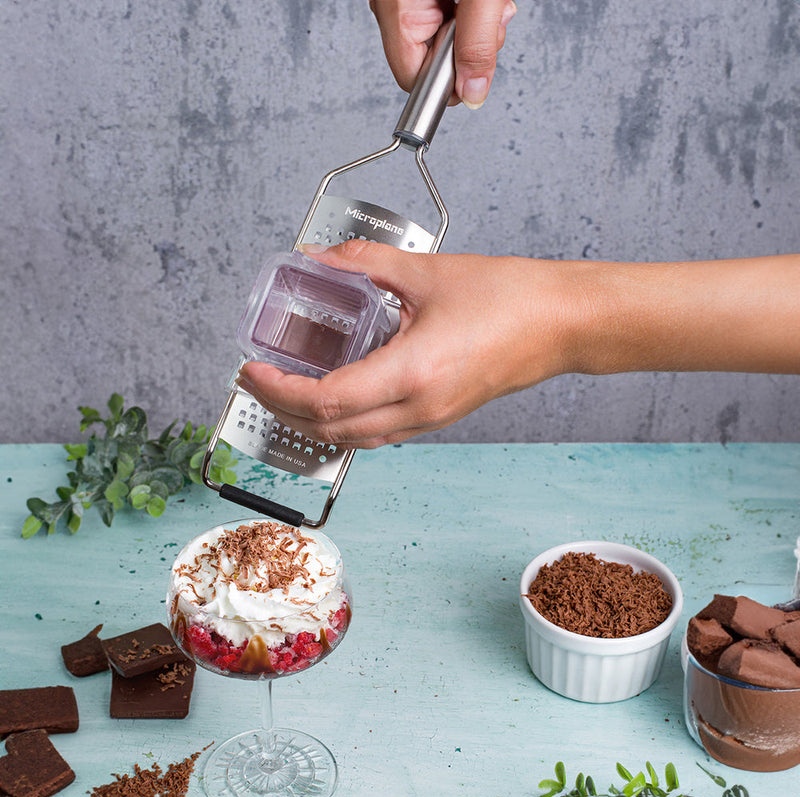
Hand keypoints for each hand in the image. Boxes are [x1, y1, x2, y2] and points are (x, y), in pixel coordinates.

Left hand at [237, 241, 576, 447]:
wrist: (560, 323)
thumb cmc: (510, 299)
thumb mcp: (429, 272)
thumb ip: (366, 261)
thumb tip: (320, 256)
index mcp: (414, 373)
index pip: (325, 400)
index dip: (278, 390)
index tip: (251, 370)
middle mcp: (419, 408)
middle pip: (330, 430)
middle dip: (281, 410)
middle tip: (255, 381)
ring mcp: (430, 419)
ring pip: (353, 440)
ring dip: (310, 422)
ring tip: (285, 391)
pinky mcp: (439, 417)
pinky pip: (378, 434)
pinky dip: (343, 423)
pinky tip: (333, 397)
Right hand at [369, 0, 516, 107]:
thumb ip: (477, 44)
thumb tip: (472, 93)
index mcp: (397, 9)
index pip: (415, 80)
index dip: (449, 81)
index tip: (474, 65)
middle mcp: (390, 6)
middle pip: (427, 62)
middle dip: (465, 49)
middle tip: (488, 19)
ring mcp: (399, 1)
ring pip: (436, 42)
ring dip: (470, 30)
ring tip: (482, 3)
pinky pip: (439, 19)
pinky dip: (464, 14)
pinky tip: (474, 0)